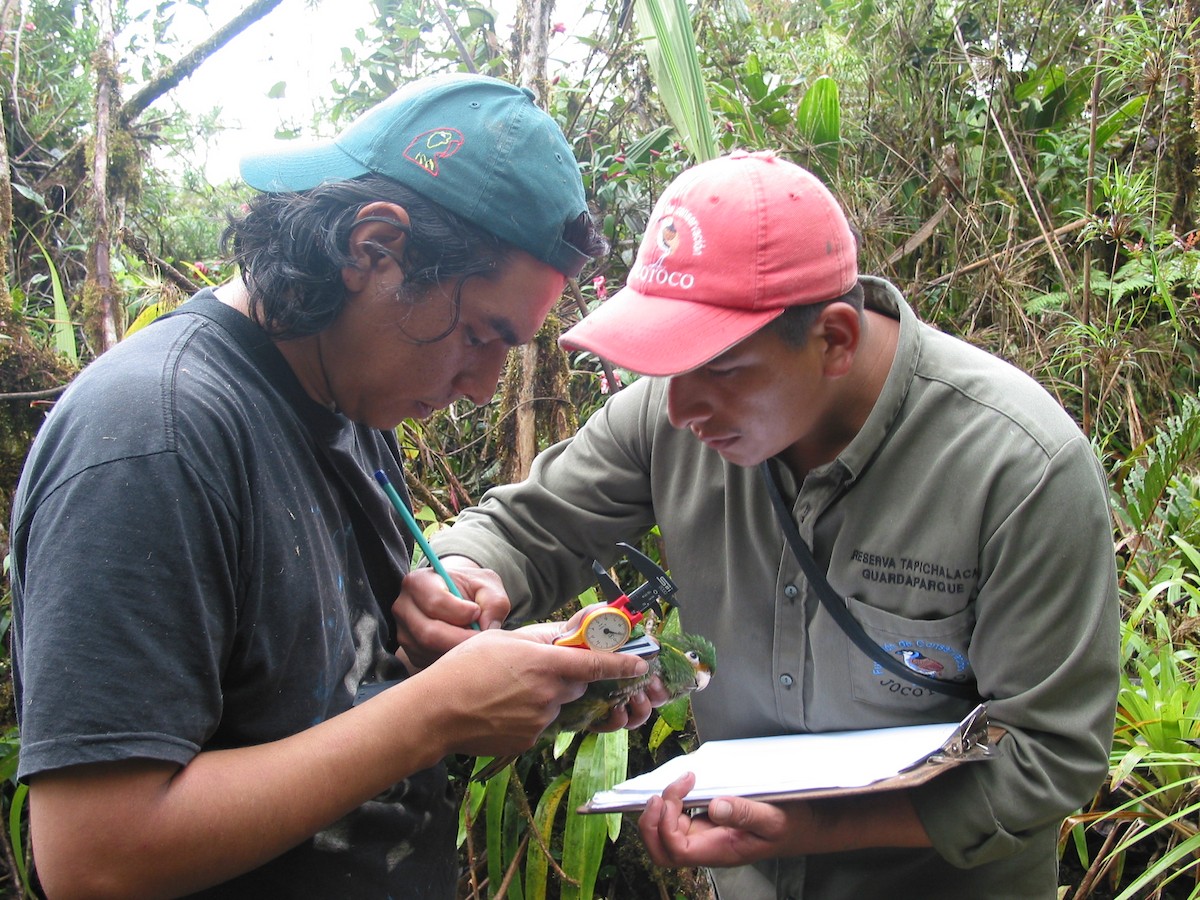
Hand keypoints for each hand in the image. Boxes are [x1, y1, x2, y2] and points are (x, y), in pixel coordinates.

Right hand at [393, 560, 511, 668]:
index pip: (435, 602)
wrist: (458, 598)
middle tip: (482, 637)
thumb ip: (494, 602)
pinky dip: (451, 659)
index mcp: (419, 581)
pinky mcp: (410, 652)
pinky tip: (462, 646)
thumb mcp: (487, 585)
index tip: (477, 612)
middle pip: (430, 633)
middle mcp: (403, 607)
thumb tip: (488, 628)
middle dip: (461, 639)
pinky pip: (430, 662)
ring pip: (430, 650)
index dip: (461, 612)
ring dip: (457, 650)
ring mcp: (403, 631)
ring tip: (473, 639)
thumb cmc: (472, 590)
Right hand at [417, 622, 649, 759]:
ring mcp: (540, 720)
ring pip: (559, 706)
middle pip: (577, 686)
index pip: (596, 665)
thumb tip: (568, 632)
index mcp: (545, 663)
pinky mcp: (528, 741)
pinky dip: (530, 717)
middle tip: (536, 672)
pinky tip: (503, 710)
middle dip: (567, 679)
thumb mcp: (503, 639)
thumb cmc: (464, 669)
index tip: (640, 664)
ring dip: (546, 698)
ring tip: (509, 692)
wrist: (435, 713)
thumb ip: (542, 637)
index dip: (622, 664)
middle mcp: (548, 693)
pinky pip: (541, 725)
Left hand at [638, 773, 931, 866]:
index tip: (677, 791)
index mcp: (719, 851)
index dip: (664, 824)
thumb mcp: (773, 817)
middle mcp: (709, 846)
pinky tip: (686, 785)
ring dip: (661, 811)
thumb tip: (715, 806)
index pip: (675, 850)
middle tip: (662, 792)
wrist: (808, 823)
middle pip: (662, 850)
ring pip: (667, 835)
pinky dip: (674, 804)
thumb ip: (745, 813)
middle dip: (650, 823)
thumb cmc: (792, 823)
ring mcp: (708, 836)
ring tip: (676, 784)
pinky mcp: (711, 823)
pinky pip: (681, 820)